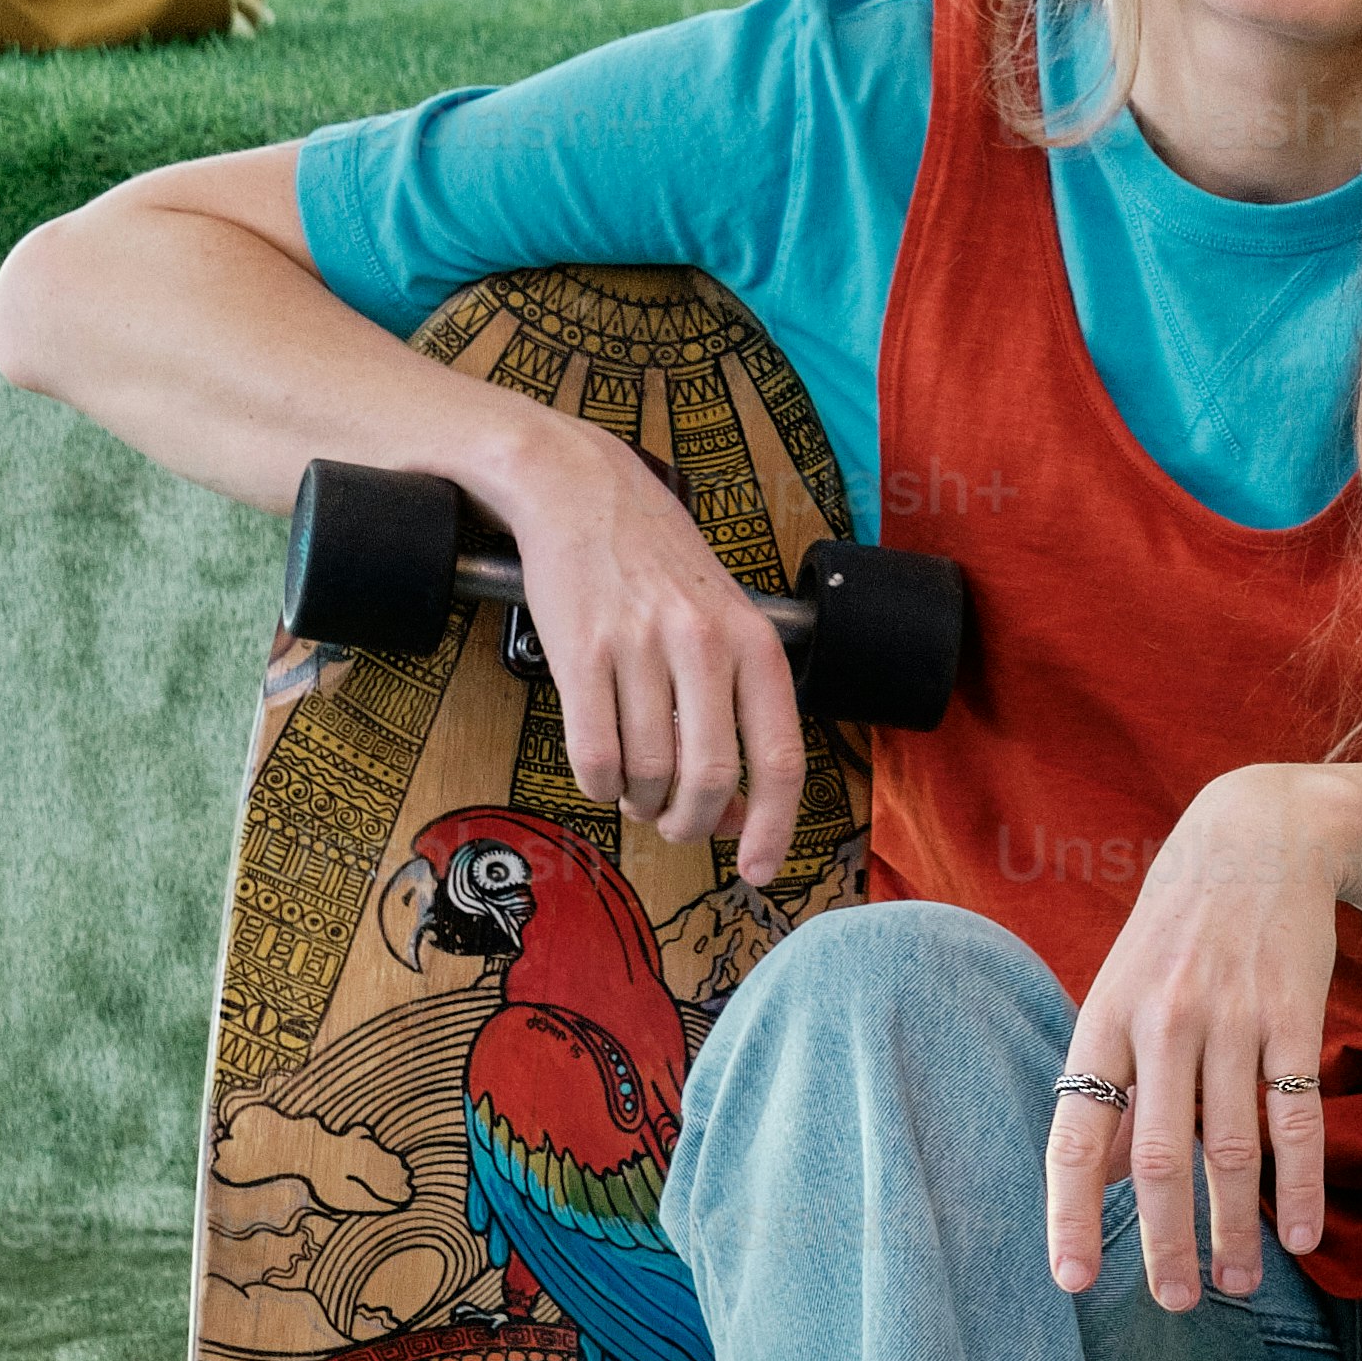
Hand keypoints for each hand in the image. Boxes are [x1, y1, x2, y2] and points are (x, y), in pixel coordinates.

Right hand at [466, 396, 809, 882]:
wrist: (581, 490)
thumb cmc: (659, 567)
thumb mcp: (726, 624)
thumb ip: (740, 709)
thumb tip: (744, 811)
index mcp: (757, 644)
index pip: (781, 758)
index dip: (776, 827)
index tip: (760, 870)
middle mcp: (705, 646)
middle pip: (710, 780)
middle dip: (693, 824)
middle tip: (679, 826)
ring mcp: (640, 648)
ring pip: (648, 773)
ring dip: (640, 802)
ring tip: (637, 788)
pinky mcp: (579, 652)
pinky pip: (592, 753)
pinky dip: (597, 783)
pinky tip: (602, 773)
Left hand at [1049, 768, 1358, 1310]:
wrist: (1260, 839)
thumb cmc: (1179, 931)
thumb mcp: (1125, 992)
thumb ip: (1117, 1082)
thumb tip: (1108, 1179)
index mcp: (1104, 1022)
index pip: (1076, 1134)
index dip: (1071, 1213)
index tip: (1074, 1279)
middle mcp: (1162, 1024)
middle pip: (1161, 1158)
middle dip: (1166, 1243)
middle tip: (1174, 1304)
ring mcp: (1232, 1020)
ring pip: (1232, 1149)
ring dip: (1236, 1229)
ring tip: (1239, 1286)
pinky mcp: (1295, 1017)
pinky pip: (1297, 1118)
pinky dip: (1299, 1184)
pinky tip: (1301, 1233)